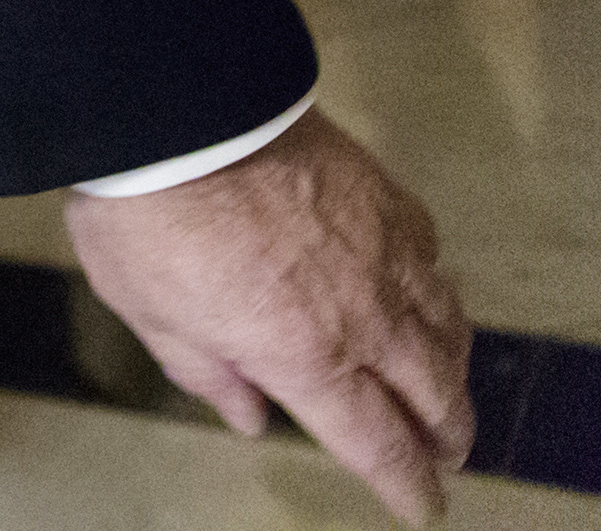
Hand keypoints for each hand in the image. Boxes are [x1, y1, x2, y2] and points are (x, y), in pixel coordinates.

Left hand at [66, 111, 473, 523]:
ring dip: (454, 370)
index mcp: (305, 358)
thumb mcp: (149, 312)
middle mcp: (363, 316)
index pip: (379, 444)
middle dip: (447, 438)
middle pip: (435, 394)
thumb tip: (249, 417)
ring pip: (449, 328)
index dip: (408, 485)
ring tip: (446, 388)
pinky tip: (424, 289)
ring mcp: (385, 252)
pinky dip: (436, 287)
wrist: (178, 109)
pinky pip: (432, 255)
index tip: (423, 508)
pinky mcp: (387, 195)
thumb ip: (206, 372)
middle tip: (446, 455)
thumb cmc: (146, 214)